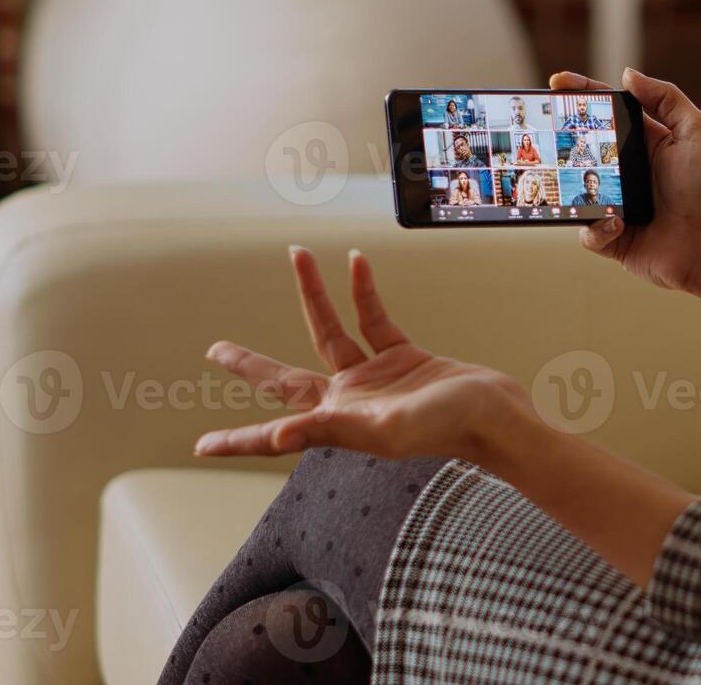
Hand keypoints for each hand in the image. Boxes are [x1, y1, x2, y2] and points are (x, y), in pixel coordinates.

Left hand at [194, 247, 536, 464]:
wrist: (498, 415)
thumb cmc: (448, 429)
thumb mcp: (387, 431)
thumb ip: (332, 430)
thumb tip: (279, 437)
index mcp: (338, 424)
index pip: (276, 431)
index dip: (239, 440)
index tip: (202, 446)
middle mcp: (349, 401)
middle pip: (286, 379)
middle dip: (249, 366)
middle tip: (215, 352)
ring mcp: (375, 378)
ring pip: (330, 331)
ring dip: (314, 293)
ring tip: (298, 254)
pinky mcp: (403, 357)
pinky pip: (374, 318)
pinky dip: (365, 290)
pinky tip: (356, 262)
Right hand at [550, 68, 700, 293]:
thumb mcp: (697, 130)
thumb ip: (666, 97)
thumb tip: (627, 74)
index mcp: (645, 144)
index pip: (607, 113)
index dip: (582, 95)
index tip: (557, 82)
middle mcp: (628, 173)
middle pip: (584, 150)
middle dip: (564, 141)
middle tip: (549, 131)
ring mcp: (618, 206)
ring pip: (578, 191)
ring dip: (576, 188)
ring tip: (588, 184)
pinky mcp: (614, 240)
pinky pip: (588, 232)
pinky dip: (597, 228)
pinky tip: (618, 223)